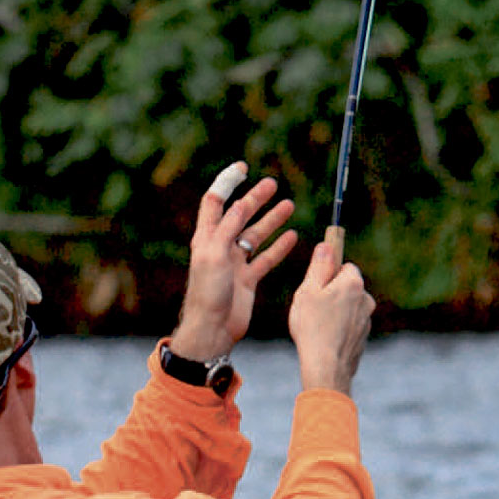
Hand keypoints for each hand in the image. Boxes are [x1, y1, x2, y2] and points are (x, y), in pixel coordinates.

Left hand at [170, 163, 299, 359]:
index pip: (215, 202)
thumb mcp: (214, 255)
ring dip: (271, 220)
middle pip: (240, 215)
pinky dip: (279, 247)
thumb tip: (241, 204)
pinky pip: (266, 259)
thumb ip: (227, 228)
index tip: (243, 169)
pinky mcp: (248, 280)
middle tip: (273, 185)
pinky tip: (292, 236)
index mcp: (207, 238)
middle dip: (256, 199)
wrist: (213, 329)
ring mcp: (235, 264)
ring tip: (289, 206)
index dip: (227, 183)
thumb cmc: (208, 294)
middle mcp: (220, 247)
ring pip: (256, 236)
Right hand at [288, 227, 374, 394]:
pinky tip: (324, 339)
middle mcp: (365, 300)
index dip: (328, 273)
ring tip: (316, 326)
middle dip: (331, 293)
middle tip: (311, 307)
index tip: (315, 284)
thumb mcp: (309, 291)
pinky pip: (348, 326)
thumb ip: (319, 266)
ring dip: (334, 312)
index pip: (344, 266)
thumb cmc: (313, 327)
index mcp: (353, 284)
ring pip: (347, 308)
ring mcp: (366, 321)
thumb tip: (327, 246)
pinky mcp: (363, 338)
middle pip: (346, 287)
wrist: (327, 367)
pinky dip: (338, 329)